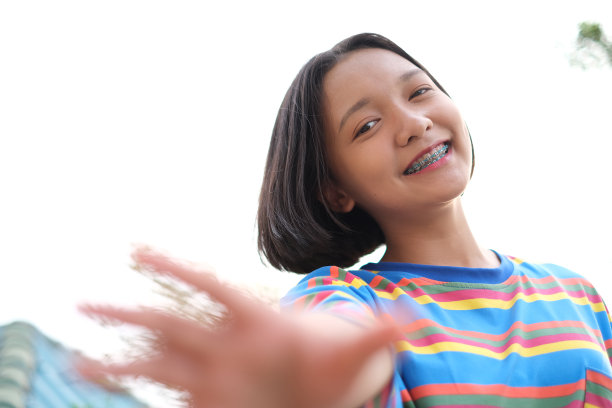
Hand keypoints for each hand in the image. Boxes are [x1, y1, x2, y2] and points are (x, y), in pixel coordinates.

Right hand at [78, 248, 398, 407]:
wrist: (315, 388)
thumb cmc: (327, 365)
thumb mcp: (354, 350)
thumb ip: (379, 331)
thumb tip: (414, 318)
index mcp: (256, 320)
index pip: (211, 287)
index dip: (175, 268)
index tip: (137, 247)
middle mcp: (224, 341)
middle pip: (170, 321)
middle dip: (128, 311)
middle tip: (83, 300)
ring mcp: (210, 371)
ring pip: (154, 358)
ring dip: (116, 356)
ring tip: (77, 359)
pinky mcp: (204, 397)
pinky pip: (159, 390)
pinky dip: (127, 384)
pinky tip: (95, 379)